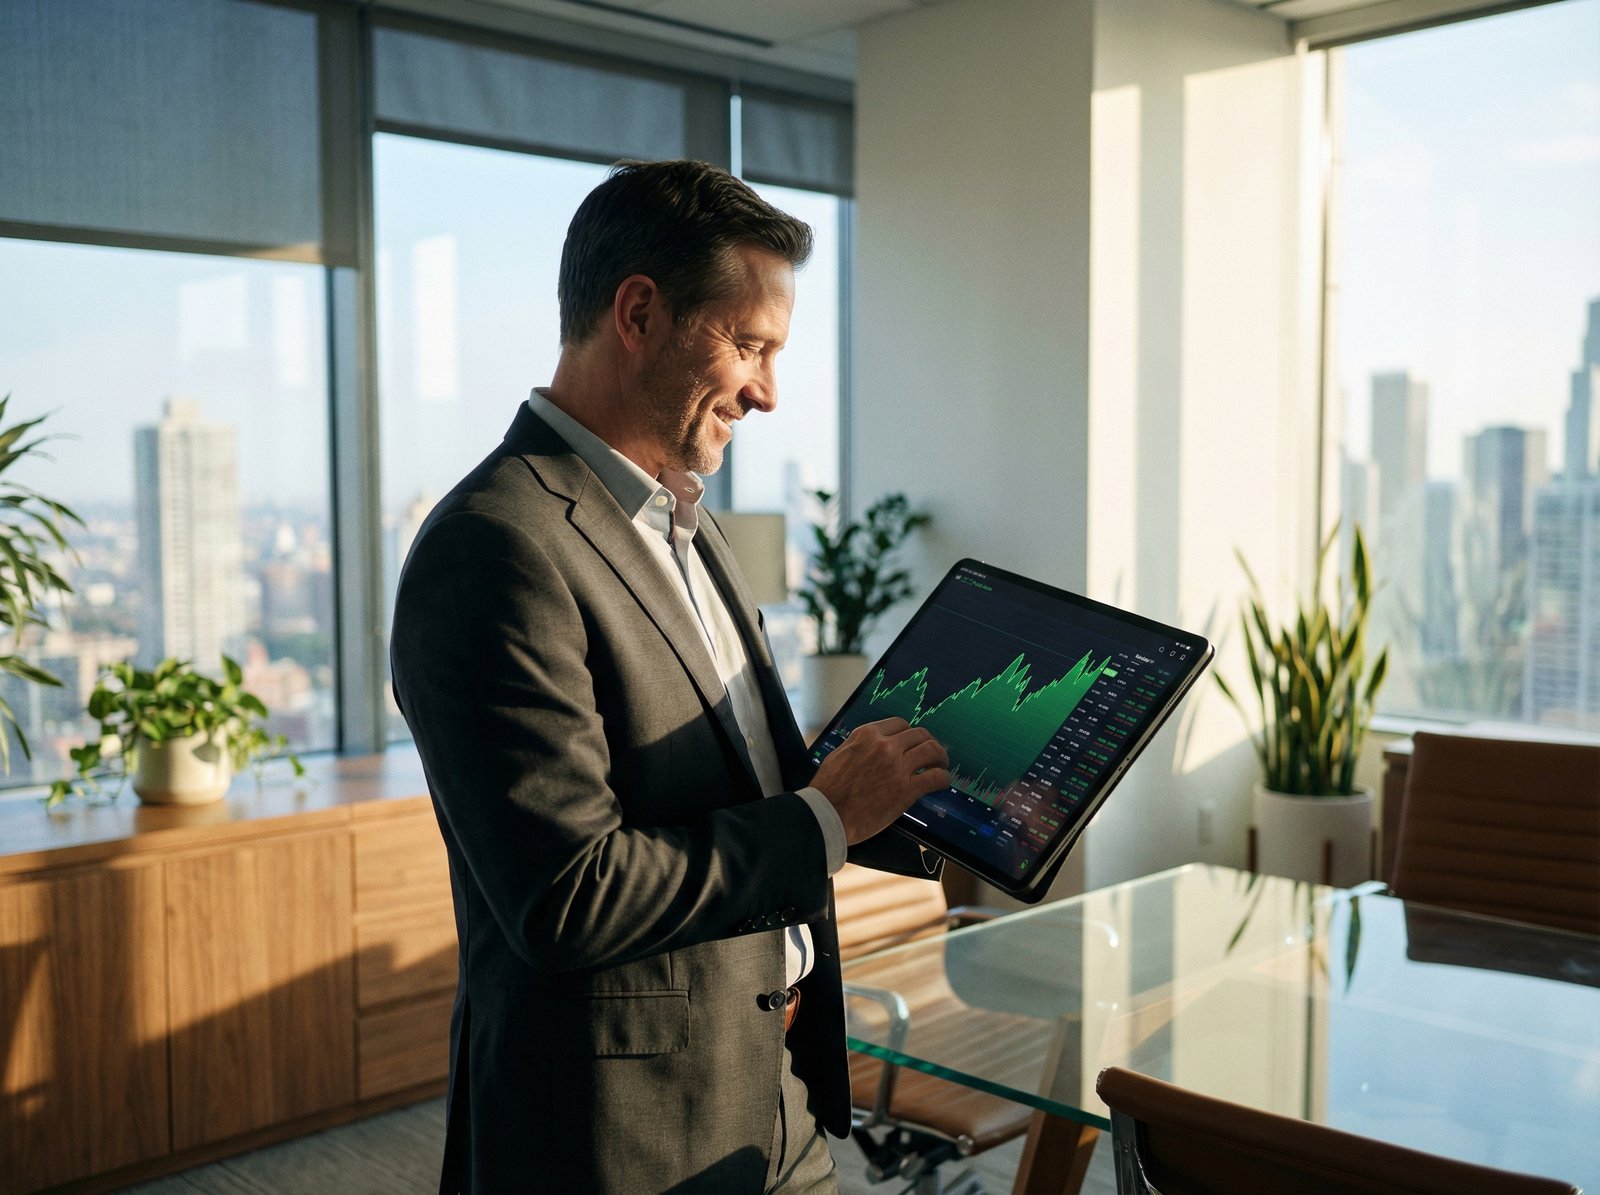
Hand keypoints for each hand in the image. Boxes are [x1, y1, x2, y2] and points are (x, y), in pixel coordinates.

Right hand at [811, 718, 951, 844]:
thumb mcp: (840, 754)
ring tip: (941, 766)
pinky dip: (943, 778)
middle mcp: (884, 745)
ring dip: (940, 757)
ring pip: (932, 750)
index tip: (913, 743)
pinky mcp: (906, 789)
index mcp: (867, 735)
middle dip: (929, 743)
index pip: (900, 724)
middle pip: (919, 734)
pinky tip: (943, 782)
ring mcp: (897, 766)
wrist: (826, 815)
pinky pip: (935, 777)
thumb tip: (872, 747)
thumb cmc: (828, 789)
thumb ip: (860, 746)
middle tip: (932, 754)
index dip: (910, 734)